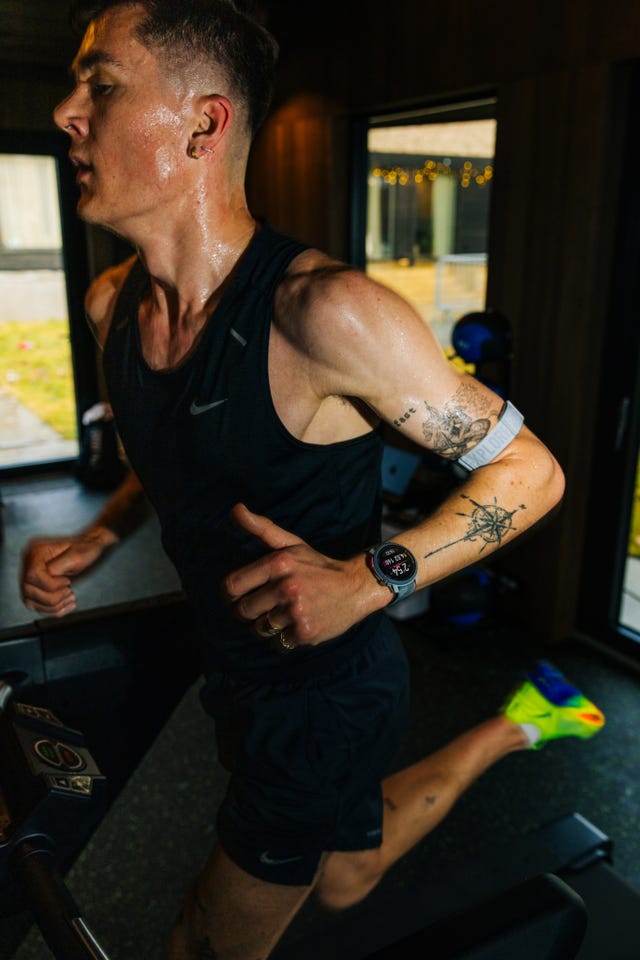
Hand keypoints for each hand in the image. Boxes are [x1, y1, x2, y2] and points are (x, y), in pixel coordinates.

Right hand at [19, 527, 115, 616]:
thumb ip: (59, 566)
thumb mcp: (76, 555)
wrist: (88, 549)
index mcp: (36, 551)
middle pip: (29, 591)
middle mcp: (29, 563)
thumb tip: (48, 575)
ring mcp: (30, 576)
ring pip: (31, 602)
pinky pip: (36, 606)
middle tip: (70, 591)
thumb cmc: (85, 549)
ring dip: (54, 606)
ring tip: (70, 597)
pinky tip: (65, 605)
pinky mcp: (35, 588)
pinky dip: (52, 610)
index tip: (67, 582)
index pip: (33, 575)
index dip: (51, 585)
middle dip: (53, 597)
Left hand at [222, 503, 376, 647]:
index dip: (230, 594)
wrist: (356, 586)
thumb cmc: (317, 565)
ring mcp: (296, 611)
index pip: (233, 585)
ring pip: (260, 629)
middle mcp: (286, 587)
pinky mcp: (305, 632)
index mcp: (279, 563)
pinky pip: (277, 643)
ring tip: (282, 615)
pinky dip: (283, 638)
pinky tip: (295, 624)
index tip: (237, 595)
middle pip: (244, 611)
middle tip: (263, 606)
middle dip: (249, 611)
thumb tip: (235, 509)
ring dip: (266, 625)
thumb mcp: (291, 543)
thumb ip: (261, 528)